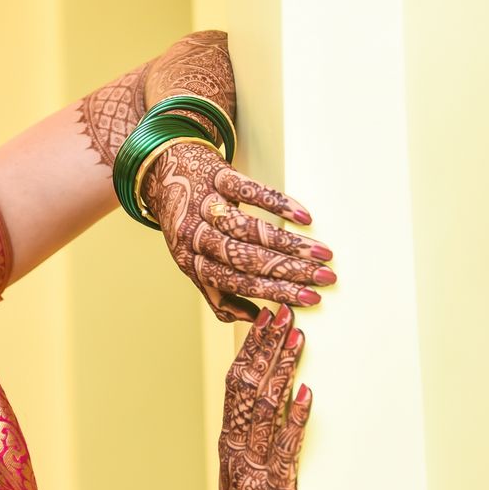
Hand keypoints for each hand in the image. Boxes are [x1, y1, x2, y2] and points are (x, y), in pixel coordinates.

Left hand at [140, 138, 336, 321]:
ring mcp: (205, 203)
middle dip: (289, 272)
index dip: (274, 292)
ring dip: (288, 243)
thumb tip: (258, 318)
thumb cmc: (187, 223)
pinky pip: (248, 189)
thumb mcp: (192, 260)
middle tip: (324, 278)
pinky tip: (302, 216)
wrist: (164, 171)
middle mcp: (194, 234)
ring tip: (320, 253)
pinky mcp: (217, 175)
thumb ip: (219, 293)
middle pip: (245, 259)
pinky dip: (277, 203)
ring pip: (249, 228)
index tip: (308, 300)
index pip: (236, 283)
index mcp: (190, 262)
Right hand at [213, 305, 310, 489]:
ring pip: (265, 408)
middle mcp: (237, 449)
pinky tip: (307, 393)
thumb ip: (253, 440)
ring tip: (297, 338)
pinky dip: (296, 417)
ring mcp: (255, 468)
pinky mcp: (276, 488)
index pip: (236, 383)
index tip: (265, 318)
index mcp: (229, 443)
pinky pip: (286, 446)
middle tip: (282, 312)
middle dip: (267, 346)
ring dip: (283, 368)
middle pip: (248, 386)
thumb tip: (274, 400)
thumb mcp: (244, 475)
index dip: (252, 348)